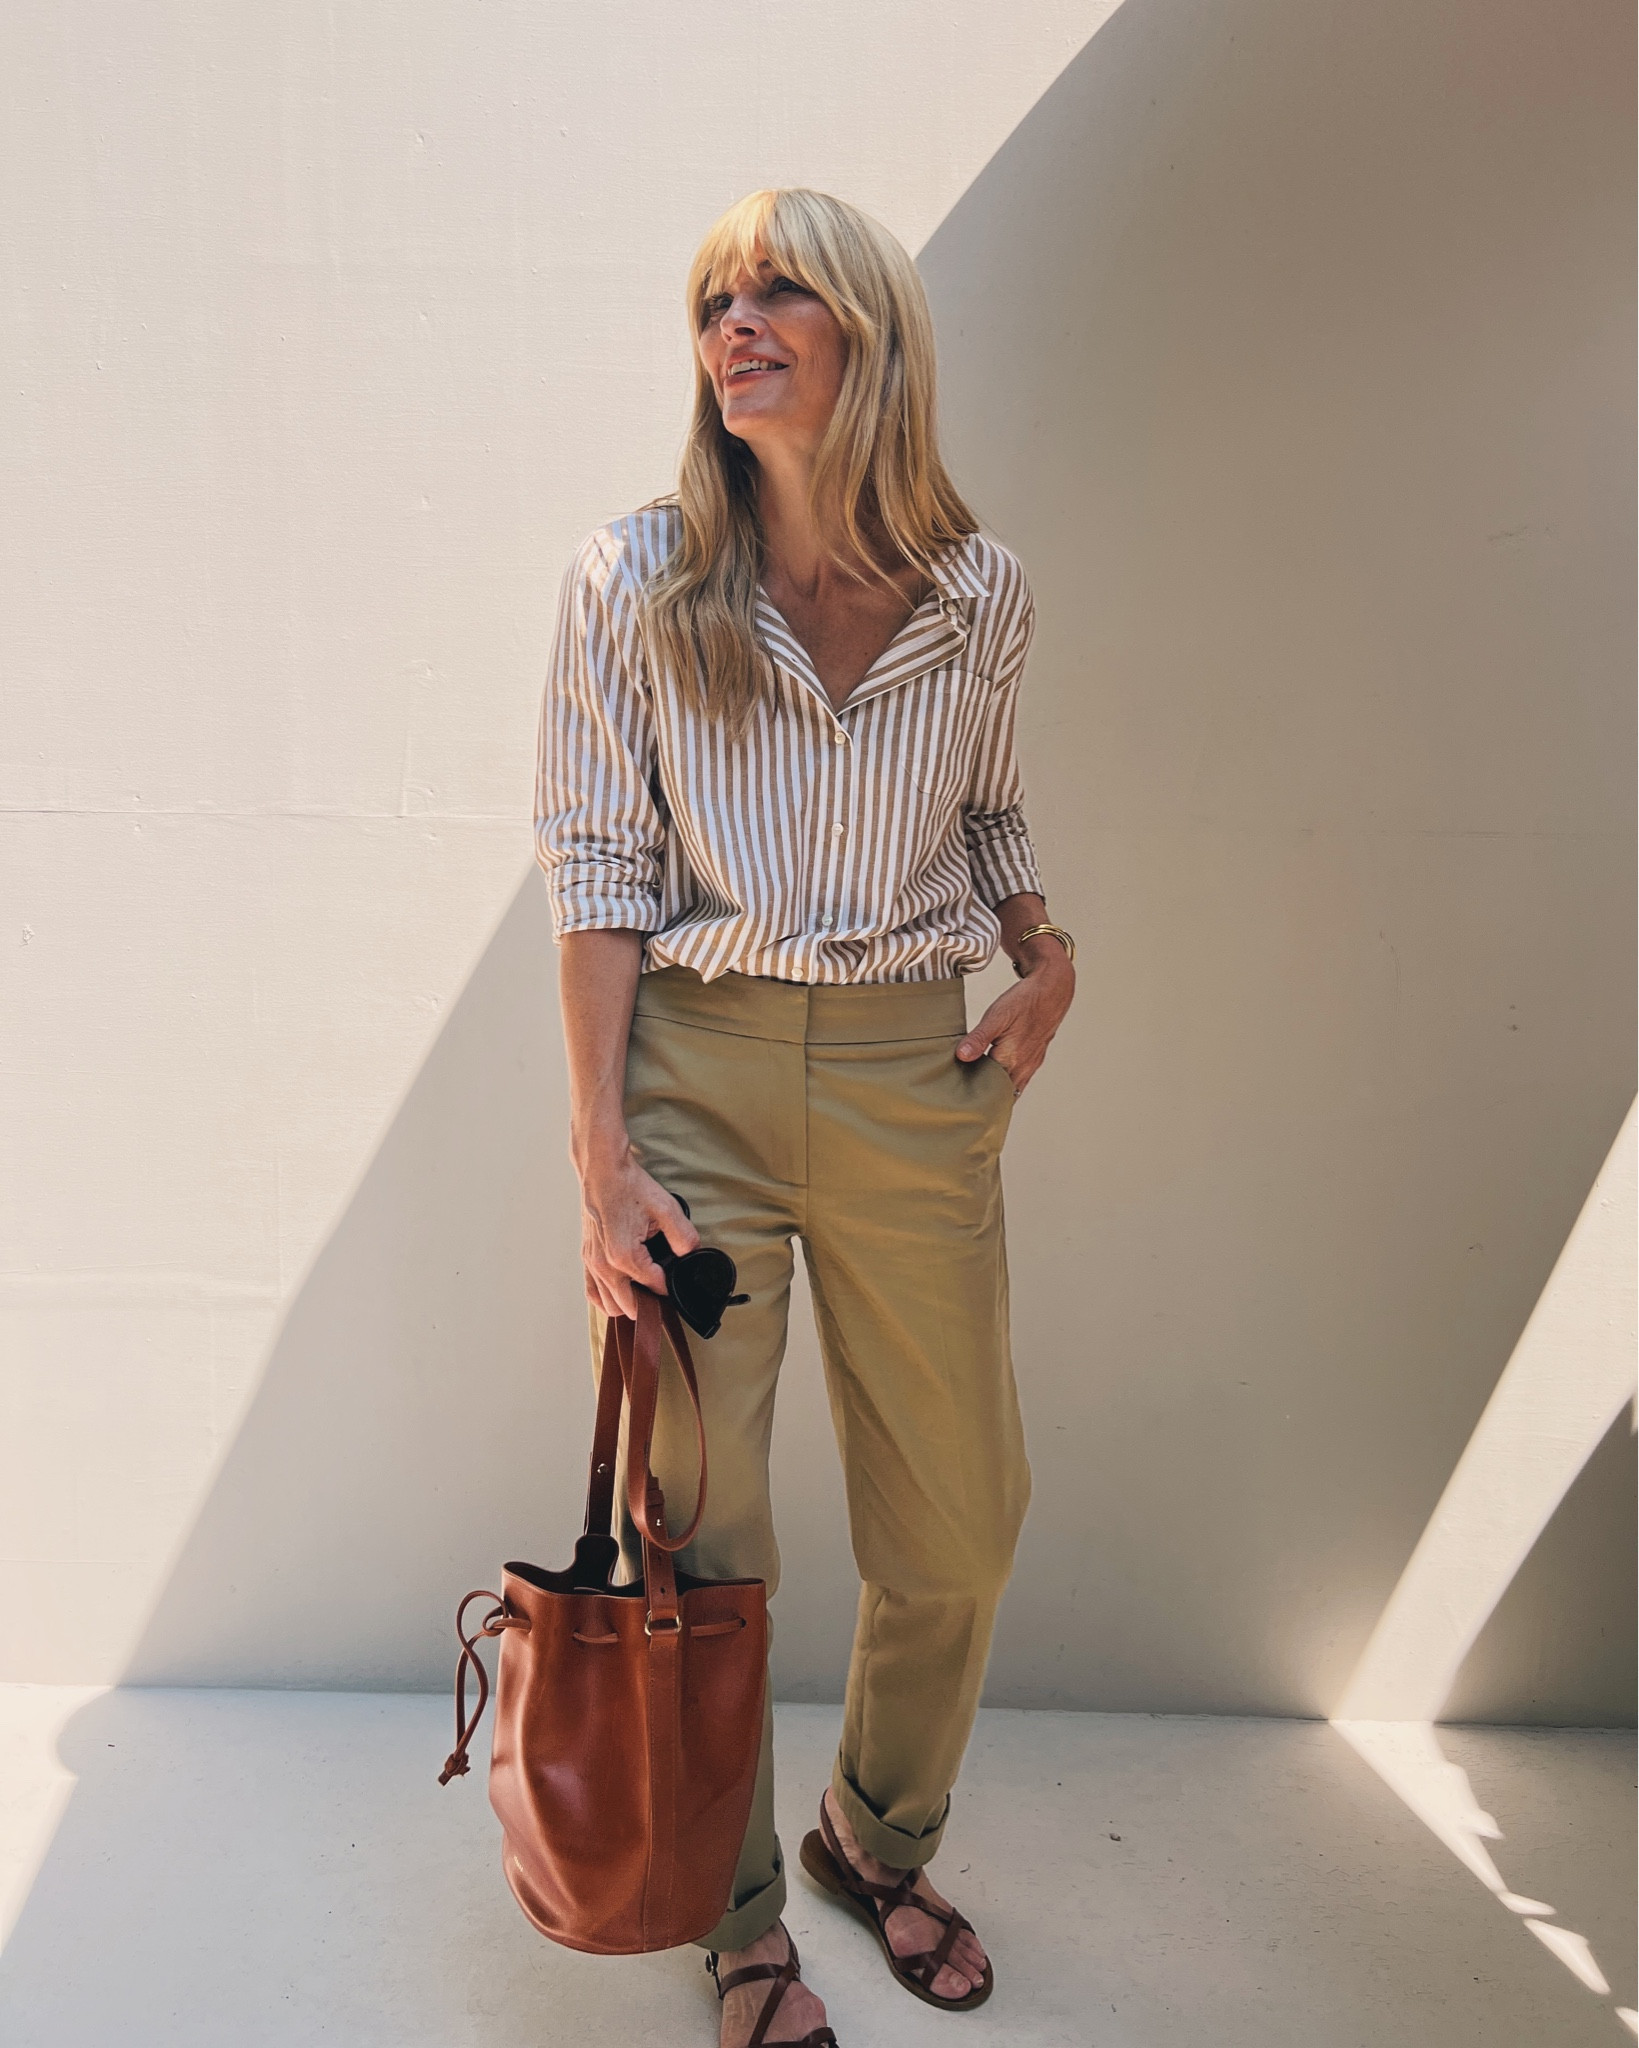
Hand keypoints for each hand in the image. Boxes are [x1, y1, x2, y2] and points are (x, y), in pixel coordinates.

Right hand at [577, 1148, 699, 1319]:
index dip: (670, 1287)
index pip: (654, 1288)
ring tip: (643, 1291)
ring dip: (627, 1303)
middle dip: (648, 1303)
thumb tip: (691, 1255)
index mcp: (625, 1256)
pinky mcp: (586, 1257)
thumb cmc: (628, 1186)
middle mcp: (604, 1265)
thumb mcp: (666, 1209)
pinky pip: (593, 1293)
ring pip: (609, 1305)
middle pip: (630, 1305)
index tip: (677, 1280)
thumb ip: (684, 1237)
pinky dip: (606, 1298)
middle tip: (662, 1290)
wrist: (602, 1170)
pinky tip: (620, 1292)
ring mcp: (592, 1263)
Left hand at [956, 945, 1074, 1094]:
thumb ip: (979, 1038)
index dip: (971, 1091)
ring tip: (976, 1089)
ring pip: (1011, 1089)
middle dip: (983, 1096)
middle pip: (1000, 1093)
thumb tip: (962, 1056)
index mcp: (1011, 1059)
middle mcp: (1023, 1067)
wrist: (1053, 991)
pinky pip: (1019, 1080)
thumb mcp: (997, 1016)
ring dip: (996, 1091)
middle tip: (963, 1094)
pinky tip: (994, 1077)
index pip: (987, 1089)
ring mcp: (1031, 1065)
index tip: (956, 1091)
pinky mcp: (1034, 1060)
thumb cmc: (1025, 1001)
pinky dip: (1006, 1082)